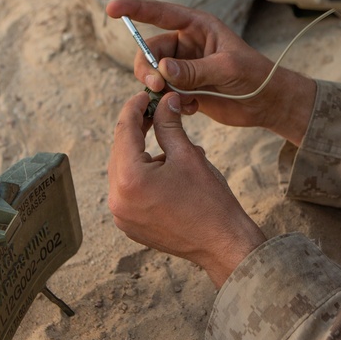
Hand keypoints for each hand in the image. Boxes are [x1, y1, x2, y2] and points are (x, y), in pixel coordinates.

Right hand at [107, 0, 316, 145]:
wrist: (266, 103)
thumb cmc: (254, 76)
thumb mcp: (225, 69)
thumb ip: (193, 70)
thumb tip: (162, 70)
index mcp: (198, 26)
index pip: (161, 13)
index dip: (135, 9)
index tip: (112, 9)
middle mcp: (187, 43)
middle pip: (150, 50)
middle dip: (148, 67)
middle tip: (157, 86)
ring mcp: (184, 66)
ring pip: (154, 73)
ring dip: (159, 88)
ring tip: (178, 100)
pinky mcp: (185, 88)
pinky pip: (164, 93)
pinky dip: (170, 102)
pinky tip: (191, 108)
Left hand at [108, 90, 266, 287]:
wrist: (223, 244)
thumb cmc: (210, 200)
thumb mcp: (188, 155)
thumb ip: (169, 124)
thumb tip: (165, 100)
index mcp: (129, 179)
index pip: (124, 131)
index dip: (135, 108)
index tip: (146, 95)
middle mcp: (117, 199)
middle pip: (120, 151)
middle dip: (138, 130)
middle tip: (157, 113)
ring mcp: (121, 216)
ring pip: (124, 171)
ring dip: (143, 154)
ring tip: (173, 149)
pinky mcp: (129, 225)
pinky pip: (129, 191)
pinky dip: (143, 176)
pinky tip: (167, 172)